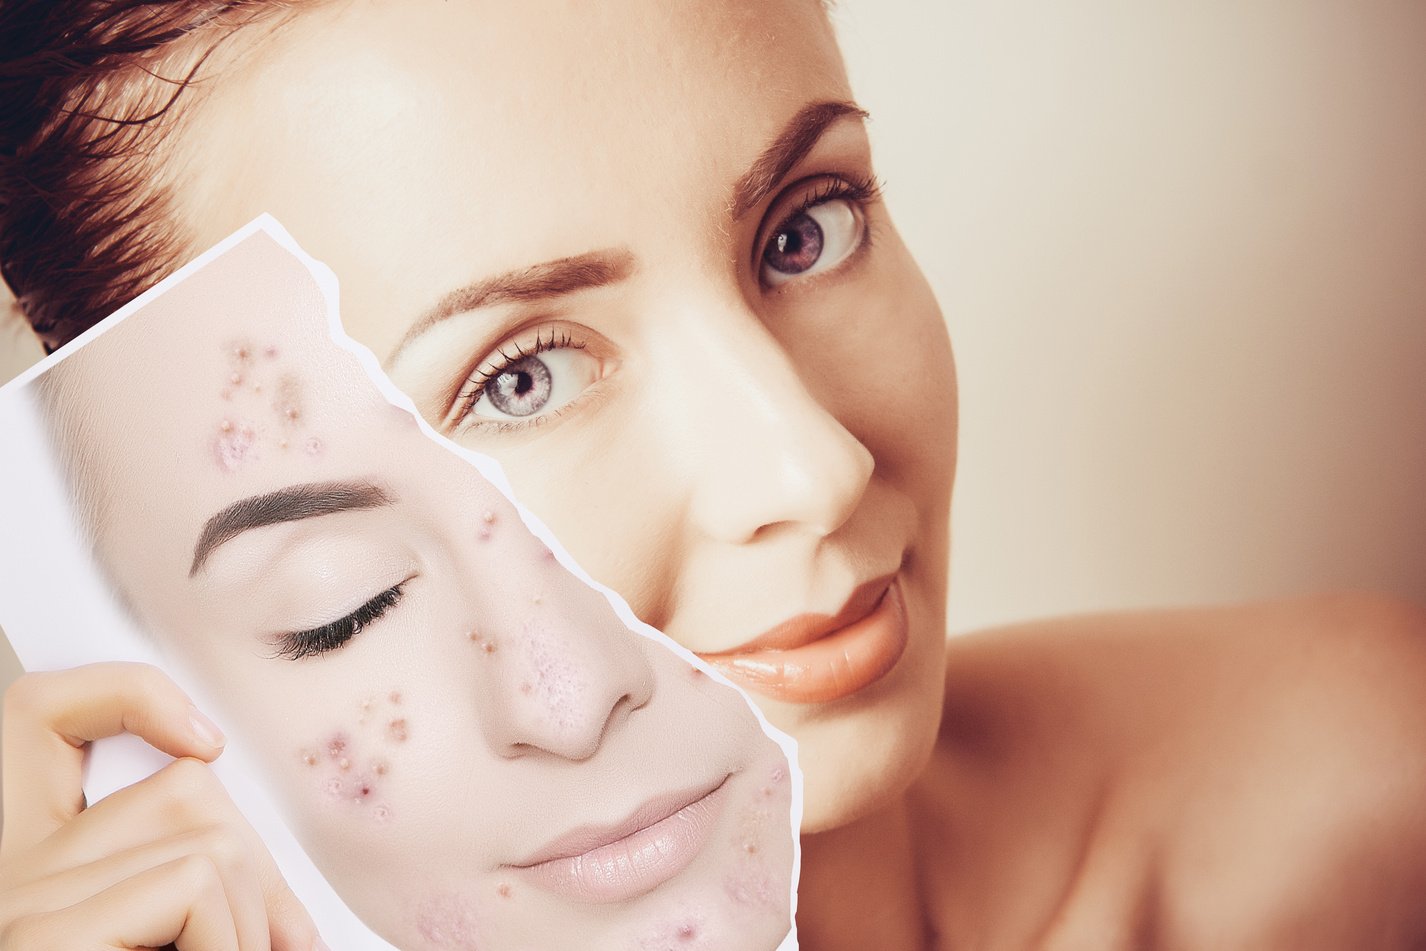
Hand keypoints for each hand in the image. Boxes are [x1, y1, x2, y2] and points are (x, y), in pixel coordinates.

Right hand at [0, 663, 325, 949]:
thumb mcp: (172, 925)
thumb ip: (194, 877)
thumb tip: (285, 888)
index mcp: (26, 852)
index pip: (49, 709)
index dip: (131, 693)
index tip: (208, 743)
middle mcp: (12, 865)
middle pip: (181, 784)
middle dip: (256, 863)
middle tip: (282, 941)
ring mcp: (22, 895)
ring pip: (208, 835)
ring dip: (254, 917)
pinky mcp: (44, 933)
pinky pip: (193, 881)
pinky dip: (233, 936)